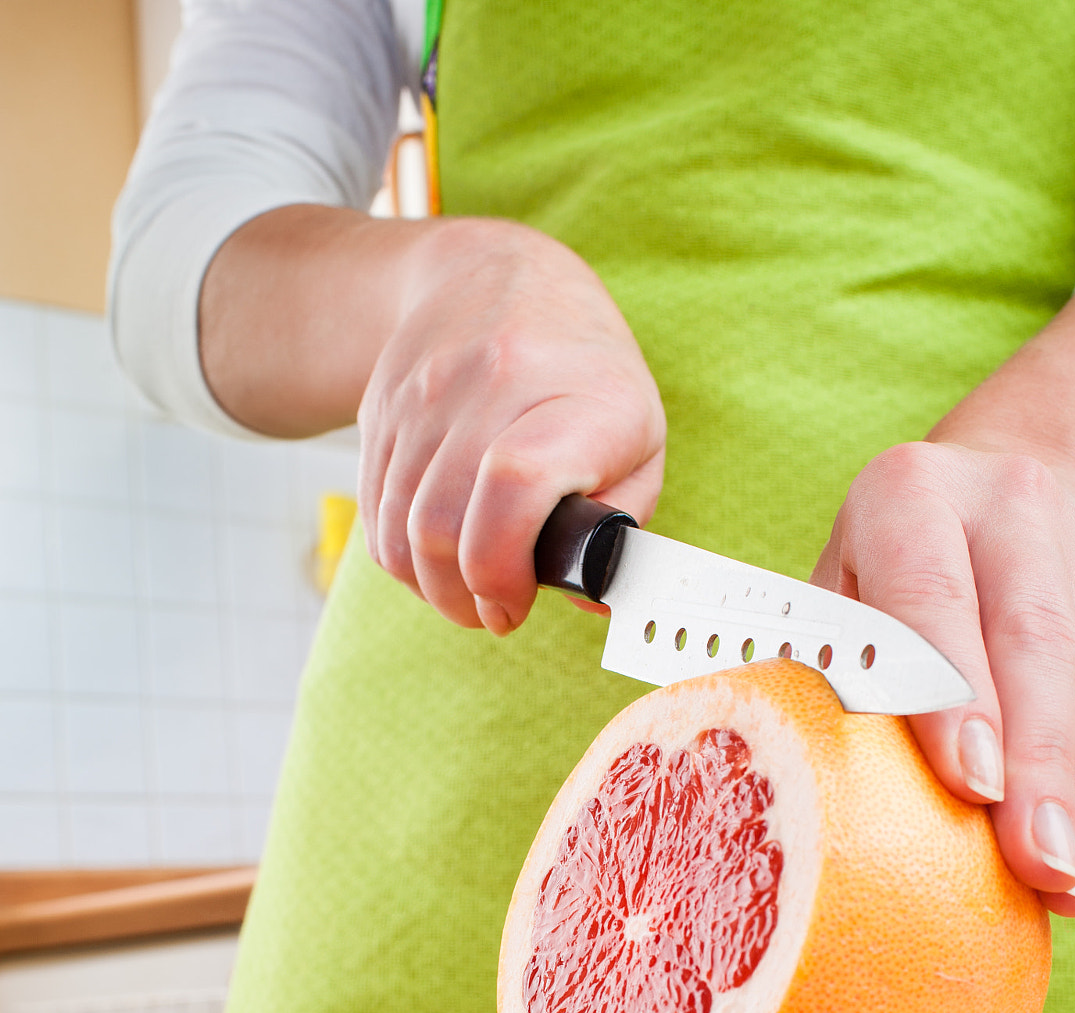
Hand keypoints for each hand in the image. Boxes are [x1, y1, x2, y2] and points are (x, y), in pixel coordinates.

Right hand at [357, 217, 664, 633]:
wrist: (493, 278)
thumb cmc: (584, 377)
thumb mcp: (637, 438)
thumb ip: (624, 524)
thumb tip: (591, 599)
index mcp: (578, 397)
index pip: (516, 482)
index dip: (505, 564)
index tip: (519, 601)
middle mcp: (493, 384)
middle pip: (442, 523)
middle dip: (465, 597)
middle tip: (495, 612)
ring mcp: (426, 395)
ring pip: (399, 529)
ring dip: (431, 586)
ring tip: (467, 593)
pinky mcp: (381, 411)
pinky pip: (376, 514)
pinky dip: (402, 557)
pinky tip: (436, 559)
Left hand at [811, 440, 1074, 916]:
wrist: (1011, 477)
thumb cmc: (886, 562)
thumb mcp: (843, 581)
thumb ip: (834, 660)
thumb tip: (801, 782)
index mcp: (909, 497)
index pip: (932, 594)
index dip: (954, 692)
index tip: (972, 781)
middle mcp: (1005, 512)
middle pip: (1029, 642)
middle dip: (1034, 761)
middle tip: (1031, 861)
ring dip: (1074, 795)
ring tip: (1063, 884)